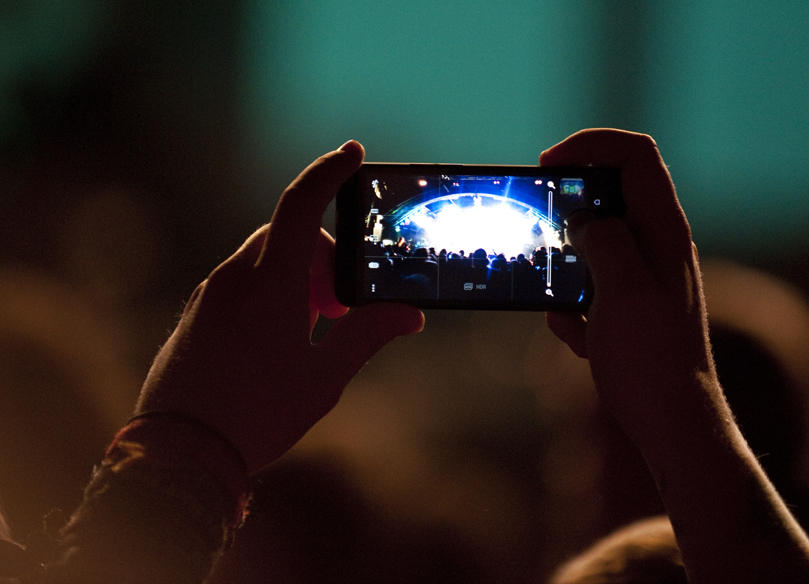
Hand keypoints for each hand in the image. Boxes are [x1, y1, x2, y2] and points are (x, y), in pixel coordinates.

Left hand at [135, 141, 424, 474]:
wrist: (178, 454)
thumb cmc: (257, 417)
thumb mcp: (324, 380)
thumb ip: (367, 336)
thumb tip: (409, 315)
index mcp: (270, 286)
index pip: (301, 207)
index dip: (329, 173)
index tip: (353, 154)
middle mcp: (235, 279)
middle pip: (289, 237)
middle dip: (325, 260)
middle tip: (341, 310)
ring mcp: (210, 295)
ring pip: (264, 260)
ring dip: (298, 280)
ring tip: (312, 333)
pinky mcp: (197, 313)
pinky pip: (241, 283)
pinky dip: (271, 293)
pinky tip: (279, 342)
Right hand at [541, 130, 808, 583]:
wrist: (674, 426)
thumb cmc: (652, 361)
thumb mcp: (622, 292)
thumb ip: (603, 240)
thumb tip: (584, 216)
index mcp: (664, 232)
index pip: (635, 155)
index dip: (590, 145)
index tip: (548, 165)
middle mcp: (660, 247)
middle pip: (613, 193)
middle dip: (570, 203)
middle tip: (538, 223)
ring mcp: (647, 279)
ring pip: (598, 242)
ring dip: (567, 257)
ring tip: (550, 286)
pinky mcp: (632, 311)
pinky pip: (593, 285)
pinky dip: (574, 299)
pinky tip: (570, 331)